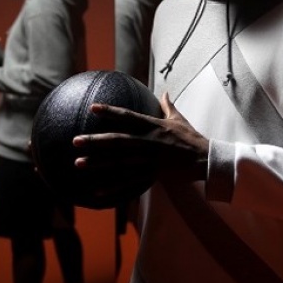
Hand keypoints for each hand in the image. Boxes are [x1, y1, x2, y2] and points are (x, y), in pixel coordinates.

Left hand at [72, 92, 208, 183]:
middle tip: (75, 141)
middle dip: (95, 140)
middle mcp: (149, 142)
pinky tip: (97, 191)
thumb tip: (164, 91)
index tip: (92, 108)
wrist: (206, 160)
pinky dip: (114, 187)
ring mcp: (150, 159)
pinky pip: (130, 182)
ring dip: (98, 163)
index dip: (110, 112)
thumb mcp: (179, 119)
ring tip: (79, 163)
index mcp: (154, 126)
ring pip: (119, 162)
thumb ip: (168, 106)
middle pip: (117, 141)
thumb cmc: (192, 138)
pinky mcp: (153, 174)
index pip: (127, 117)